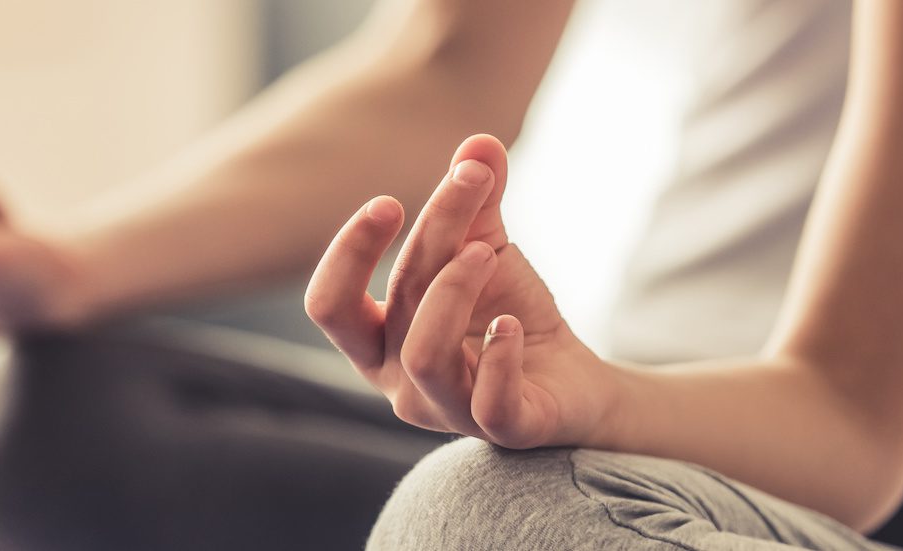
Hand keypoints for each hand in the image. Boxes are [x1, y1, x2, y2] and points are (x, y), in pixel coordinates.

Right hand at [305, 134, 623, 448]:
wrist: (572, 379)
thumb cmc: (507, 314)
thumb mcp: (487, 248)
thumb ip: (476, 200)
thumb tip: (479, 140)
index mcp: (378, 341)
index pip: (330, 305)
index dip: (349, 253)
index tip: (390, 202)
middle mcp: (400, 382)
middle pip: (392, 308)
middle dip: (427, 239)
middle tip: (466, 186)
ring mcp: (448, 411)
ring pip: (426, 355)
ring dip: (456, 289)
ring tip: (491, 252)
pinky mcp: (503, 428)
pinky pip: (489, 401)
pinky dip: (500, 355)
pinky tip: (513, 324)